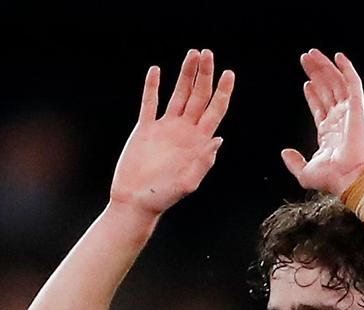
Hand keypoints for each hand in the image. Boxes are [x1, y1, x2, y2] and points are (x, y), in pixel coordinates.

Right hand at [109, 49, 233, 215]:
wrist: (134, 202)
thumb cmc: (162, 197)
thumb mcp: (188, 184)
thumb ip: (203, 162)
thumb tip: (217, 139)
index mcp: (198, 142)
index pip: (215, 110)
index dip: (223, 91)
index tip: (228, 73)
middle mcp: (184, 131)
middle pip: (198, 96)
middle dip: (205, 74)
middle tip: (207, 54)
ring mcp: (164, 128)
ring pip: (178, 95)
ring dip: (185, 75)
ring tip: (192, 54)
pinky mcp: (144, 129)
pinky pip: (149, 103)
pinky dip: (152, 87)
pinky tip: (155, 71)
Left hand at [281, 50, 363, 196]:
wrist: (349, 177)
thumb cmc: (331, 179)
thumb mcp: (304, 172)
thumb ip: (293, 162)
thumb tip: (284, 152)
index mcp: (328, 132)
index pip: (320, 106)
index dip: (313, 93)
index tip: (306, 82)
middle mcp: (339, 119)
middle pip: (326, 89)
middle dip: (315, 73)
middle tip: (304, 59)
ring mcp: (348, 112)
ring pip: (336, 82)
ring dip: (325, 67)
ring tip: (312, 54)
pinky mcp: (357, 107)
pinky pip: (353, 83)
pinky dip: (347, 68)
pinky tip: (338, 56)